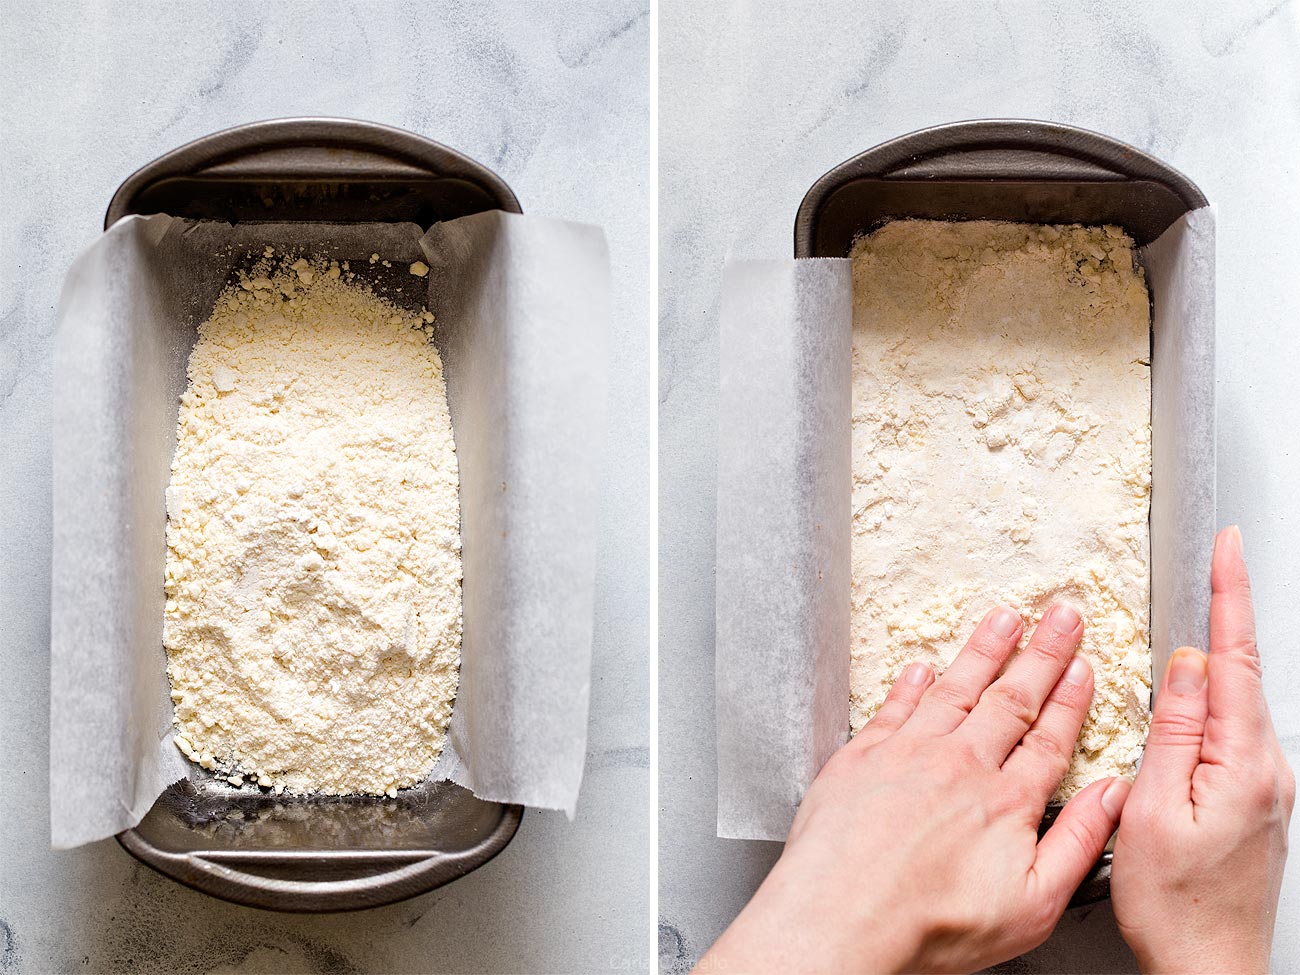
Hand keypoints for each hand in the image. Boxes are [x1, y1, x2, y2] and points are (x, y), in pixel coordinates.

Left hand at [700, 602, 1129, 973]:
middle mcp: (960, 764)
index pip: (1049, 738)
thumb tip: (1114, 798)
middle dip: (1041, 653)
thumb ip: (1077, 844)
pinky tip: (924, 667)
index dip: (1070, 699)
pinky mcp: (862, 756)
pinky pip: (895, 706)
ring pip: (954, 688)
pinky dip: (913, 683)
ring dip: (983, 650)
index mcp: (1005, 801)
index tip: (1084, 667)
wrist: (843, 918)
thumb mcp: (1032, 906)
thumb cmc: (931, 926)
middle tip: (1061, 616)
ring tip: (1004, 619)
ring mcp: (908, 753)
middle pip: (1010, 698)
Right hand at [1112, 527, 1293, 974]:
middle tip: (1213, 563)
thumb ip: (1173, 729)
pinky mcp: (1255, 801)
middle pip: (1242, 673)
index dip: (1230, 595)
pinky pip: (1232, 733)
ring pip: (1236, 703)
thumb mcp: (1152, 807)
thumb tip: (1185, 664)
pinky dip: (1210, 703)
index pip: (1235, 659)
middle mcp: (1268, 769)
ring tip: (1191, 627)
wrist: (1208, 968)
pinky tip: (1188, 702)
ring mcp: (1266, 786)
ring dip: (1214, 660)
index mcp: (1244, 764)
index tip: (1229, 547)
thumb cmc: (1174, 904)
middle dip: (1226, 613)